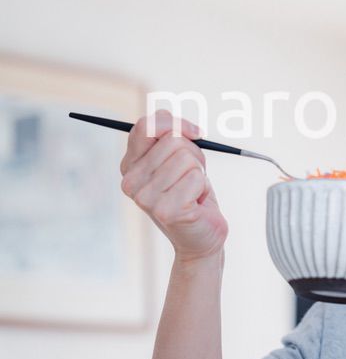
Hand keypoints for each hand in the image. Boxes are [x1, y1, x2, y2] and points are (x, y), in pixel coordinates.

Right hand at [119, 110, 228, 262]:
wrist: (201, 233)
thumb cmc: (191, 191)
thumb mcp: (180, 156)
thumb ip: (172, 134)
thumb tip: (184, 128)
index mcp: (129, 164)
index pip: (147, 125)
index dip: (176, 124)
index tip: (195, 134)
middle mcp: (130, 181)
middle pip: (172, 140)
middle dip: (193, 154)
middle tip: (192, 176)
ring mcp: (144, 197)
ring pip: (185, 158)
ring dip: (198, 172)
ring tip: (193, 190)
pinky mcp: (165, 210)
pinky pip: (195, 177)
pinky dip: (202, 187)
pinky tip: (195, 203)